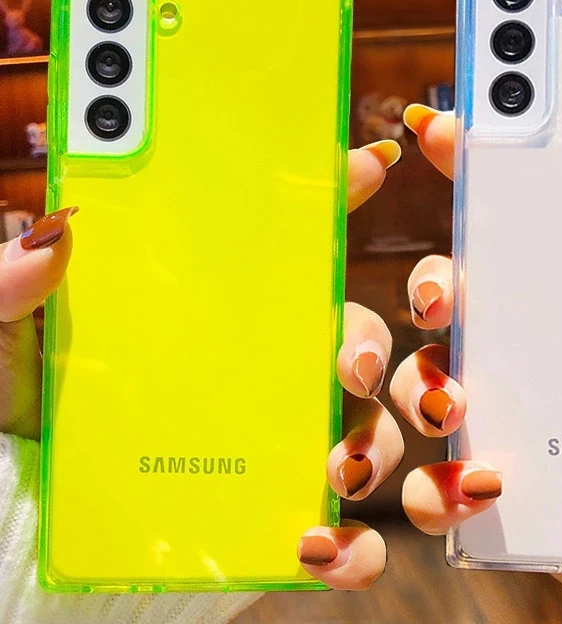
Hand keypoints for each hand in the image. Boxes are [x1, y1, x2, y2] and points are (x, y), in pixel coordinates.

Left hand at [0, 140, 404, 592]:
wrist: (20, 520)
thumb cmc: (19, 416)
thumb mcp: (7, 345)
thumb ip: (14, 292)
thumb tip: (51, 235)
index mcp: (209, 304)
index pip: (286, 239)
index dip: (334, 193)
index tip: (366, 166)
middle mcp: (259, 362)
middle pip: (350, 330)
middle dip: (367, 338)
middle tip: (350, 363)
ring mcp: (274, 438)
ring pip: (366, 424)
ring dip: (373, 441)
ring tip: (339, 469)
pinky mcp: (276, 513)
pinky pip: (342, 531)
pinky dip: (351, 544)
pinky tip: (318, 547)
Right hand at [398, 104, 561, 622]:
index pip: (512, 207)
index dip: (471, 160)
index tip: (446, 130)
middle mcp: (536, 332)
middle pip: (448, 291)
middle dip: (427, 284)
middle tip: (442, 297)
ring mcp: (517, 408)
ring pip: (425, 380)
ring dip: (420, 387)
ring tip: (452, 405)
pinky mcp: (514, 483)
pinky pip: (442, 485)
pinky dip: (438, 487)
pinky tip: (480, 488)